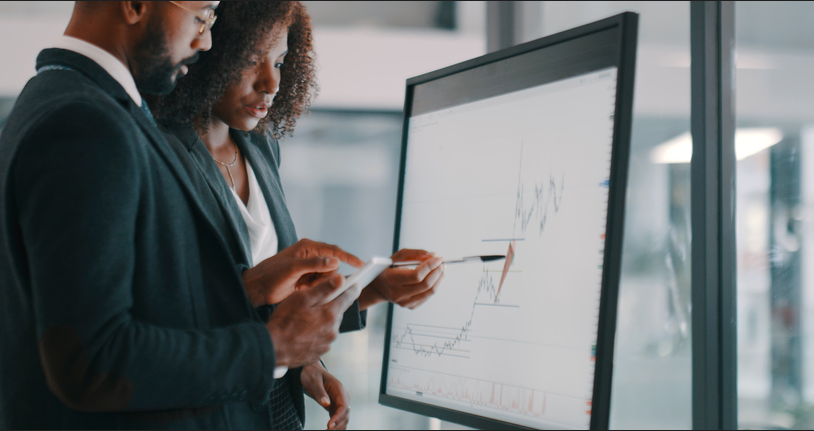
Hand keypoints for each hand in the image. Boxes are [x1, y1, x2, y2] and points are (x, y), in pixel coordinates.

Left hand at [243, 239, 363, 306]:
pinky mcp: (307, 279)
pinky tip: (305, 291)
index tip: (361, 265)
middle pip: (332, 266)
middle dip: (329, 277)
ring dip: (322, 285)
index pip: (333, 251)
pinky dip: (318, 290)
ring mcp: (309, 268)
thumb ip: (313, 264)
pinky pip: (320, 284)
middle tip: (314, 285)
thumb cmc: (270, 275)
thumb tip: (335, 261)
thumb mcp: (292, 269)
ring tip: (304, 288)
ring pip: (327, 277)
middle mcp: (310, 256)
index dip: (348, 257)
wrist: (256, 289)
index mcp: (308, 247)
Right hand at [267, 274, 356, 368]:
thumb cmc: (284, 322)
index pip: (348, 298)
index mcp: (331, 314)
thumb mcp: (302, 298)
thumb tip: (341, 279)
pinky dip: (315, 334)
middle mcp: (333, 330)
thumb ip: (324, 289)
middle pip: (337, 313)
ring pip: (329, 326)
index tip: (356, 285)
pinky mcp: (318, 354)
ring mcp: (326, 344)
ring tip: (303, 320)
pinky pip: (321, 339)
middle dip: (329, 306)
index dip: (352, 289)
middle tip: (314, 303)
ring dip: (321, 321)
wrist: (272, 348)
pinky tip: (301, 332)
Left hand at [301, 362, 349, 429]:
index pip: (343, 406)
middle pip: (345, 413)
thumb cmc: (312, 374)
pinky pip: (338, 416)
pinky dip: (335, 424)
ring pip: (343, 417)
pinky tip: (330, 429)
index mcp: (339, 388)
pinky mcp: (334, 405)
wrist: (311, 370)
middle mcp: (342, 395)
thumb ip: (320, 392)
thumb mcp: (313, 381)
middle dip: (338, 424)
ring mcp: (339, 400)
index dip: (338, 417)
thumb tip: (326, 404)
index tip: (330, 426)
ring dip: (338, 426)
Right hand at [358, 249, 444, 309]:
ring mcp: (405, 302)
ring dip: (439, 279)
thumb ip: (414, 254)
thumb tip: (433, 255)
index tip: (439, 258)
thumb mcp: (396, 257)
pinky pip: (427, 296)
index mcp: (391, 280)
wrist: (378, 288)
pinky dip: (434, 285)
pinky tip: (434, 277)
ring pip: (430, 292)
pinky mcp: (411, 306)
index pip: (416, 275)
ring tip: (441, 269)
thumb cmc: (387, 270)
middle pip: (426, 284)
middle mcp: (398, 294)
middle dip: (437, 272)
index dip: (430, 266)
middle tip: (442, 263)